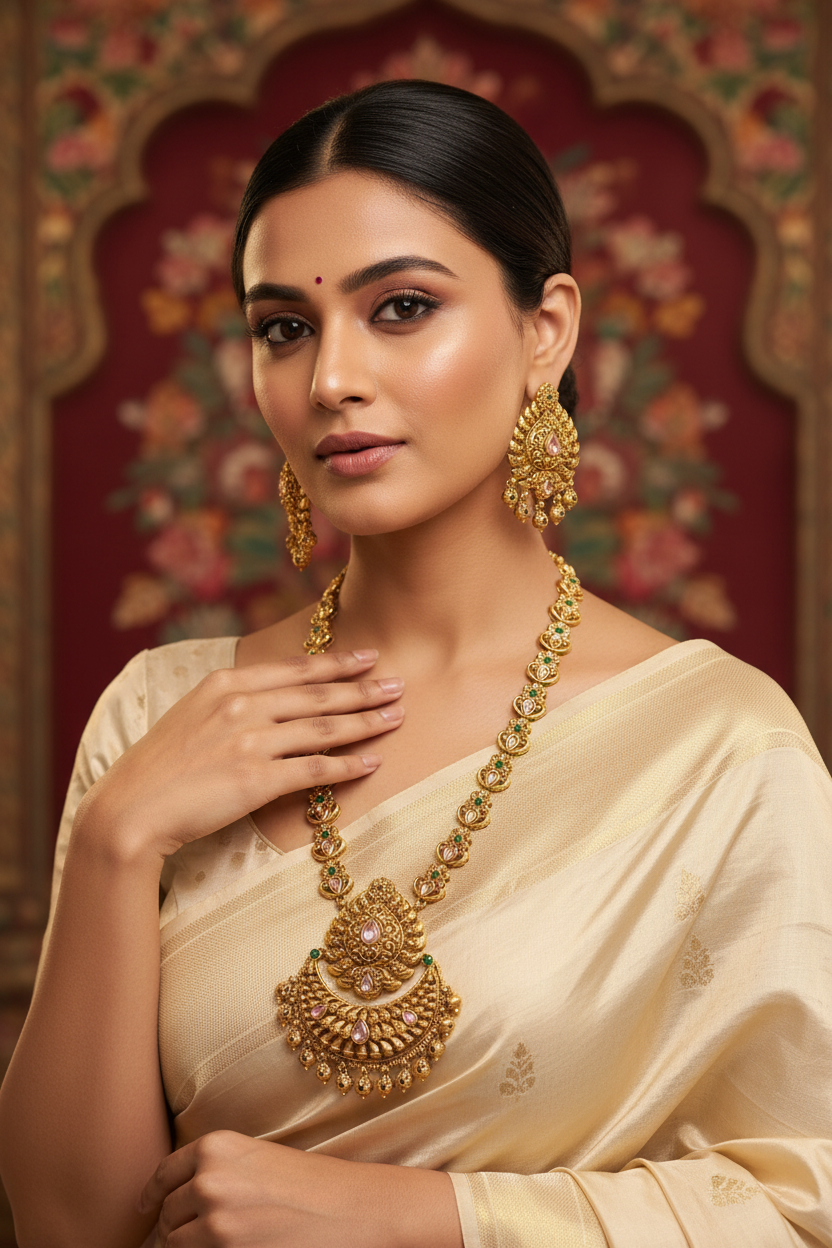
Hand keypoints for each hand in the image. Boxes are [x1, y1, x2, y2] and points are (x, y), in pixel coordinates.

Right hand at [74, 650, 402, 862]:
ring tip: (396, 717)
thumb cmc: (160, 766)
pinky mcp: (257, 779)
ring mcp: (251, 741)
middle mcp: (243, 704)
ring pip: (324, 727)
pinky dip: (349, 764)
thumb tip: (270, 696)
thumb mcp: (193, 714)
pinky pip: (316, 769)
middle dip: (364, 688)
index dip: (337, 663)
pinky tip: (373, 761)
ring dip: (366, 722)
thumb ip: (233, 700)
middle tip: (400, 684)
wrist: (131, 808)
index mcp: (227, 682)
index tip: (369, 657)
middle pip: (318, 694)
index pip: (295, 669)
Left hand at [139, 1131, 461, 1247]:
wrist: (352, 1209)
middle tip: (197, 1233)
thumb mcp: (256, 1162)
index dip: (150, 1195)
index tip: (144, 1208)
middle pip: (167, 1215)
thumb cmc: (310, 1185)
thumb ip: (215, 1174)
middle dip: (175, 1227)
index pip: (164, 1175)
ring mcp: (215, 1221)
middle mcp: (208, 1180)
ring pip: (174, 1244)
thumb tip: (168, 1209)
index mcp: (216, 1146)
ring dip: (186, 1246)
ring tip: (217, 1242)